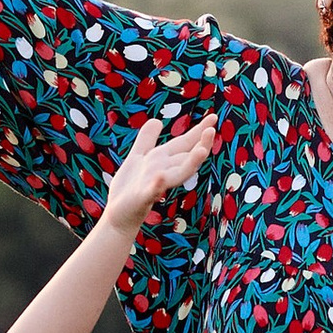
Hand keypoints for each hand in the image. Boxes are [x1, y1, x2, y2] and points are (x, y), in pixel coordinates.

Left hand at [101, 114, 217, 234]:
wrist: (119, 215)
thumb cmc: (128, 189)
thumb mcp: (137, 157)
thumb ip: (147, 139)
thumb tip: (157, 120)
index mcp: (162, 160)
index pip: (185, 143)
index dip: (198, 131)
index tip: (213, 117)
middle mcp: (163, 171)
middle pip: (186, 157)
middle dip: (201, 145)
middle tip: (213, 130)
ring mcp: (155, 185)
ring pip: (177, 173)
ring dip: (190, 163)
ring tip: (202, 150)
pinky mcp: (142, 198)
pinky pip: (151, 191)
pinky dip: (157, 185)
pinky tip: (160, 177)